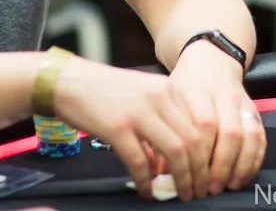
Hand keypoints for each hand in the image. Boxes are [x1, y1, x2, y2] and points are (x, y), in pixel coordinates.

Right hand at [53, 58, 210, 201]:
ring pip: (175, 151)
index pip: (200, 124)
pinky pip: (140, 162)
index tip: (206, 172)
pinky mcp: (117, 128)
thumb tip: (171, 159)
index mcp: (168, 89)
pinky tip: (146, 192)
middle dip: (199, 171)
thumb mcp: (142, 95)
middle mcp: (159, 98)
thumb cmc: (104, 91)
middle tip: (198, 190)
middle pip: (193, 140)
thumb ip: (161, 119)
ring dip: (181, 178)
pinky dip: (147, 181)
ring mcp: (139, 113)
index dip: (207, 153)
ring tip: (180, 194)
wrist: (68, 81)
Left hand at [167, 41, 265, 195]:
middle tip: (210, 188)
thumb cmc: (184, 86)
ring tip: (229, 185)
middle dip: (221, 165)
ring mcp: (241, 102)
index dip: (199, 155)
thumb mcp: (169, 100)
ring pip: (249, 134)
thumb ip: (166, 133)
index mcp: (195, 92)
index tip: (190, 178)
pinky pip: (260, 136)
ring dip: (241, 164)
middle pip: (229, 132)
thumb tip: (160, 175)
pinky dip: (255, 159)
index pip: (202, 124)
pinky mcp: (254, 110)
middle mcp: (222, 96)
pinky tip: (243, 175)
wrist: (211, 58)